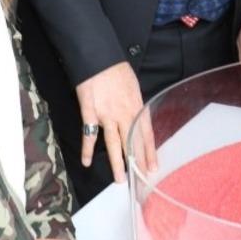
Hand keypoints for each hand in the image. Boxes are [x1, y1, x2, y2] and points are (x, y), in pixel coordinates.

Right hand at [75, 61, 156, 182]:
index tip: (153, 167)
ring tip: (120, 179)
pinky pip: (90, 135)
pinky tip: (87, 162)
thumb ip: (136, 106)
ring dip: (117, 163)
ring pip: (114, 144)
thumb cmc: (118, 71)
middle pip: (132, 143)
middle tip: (141, 179)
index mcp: (137, 107)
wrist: (100, 60)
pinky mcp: (91, 114)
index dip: (150, 152)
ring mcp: (107, 116)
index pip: (146, 135)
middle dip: (137, 162)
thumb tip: (138, 121)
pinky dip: (87, 149)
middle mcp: (125, 115)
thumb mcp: (134, 88)